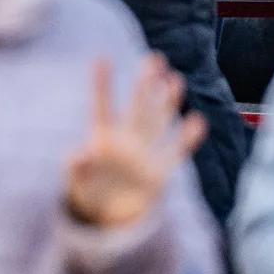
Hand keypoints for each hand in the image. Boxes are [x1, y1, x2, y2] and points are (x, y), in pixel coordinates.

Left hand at [63, 54, 204, 229]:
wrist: (107, 214)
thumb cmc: (87, 190)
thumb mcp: (76, 180)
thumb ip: (75, 167)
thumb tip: (76, 155)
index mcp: (101, 138)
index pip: (101, 107)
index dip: (101, 85)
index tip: (101, 58)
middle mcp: (125, 140)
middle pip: (137, 107)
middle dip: (145, 84)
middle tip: (154, 58)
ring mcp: (143, 153)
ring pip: (158, 122)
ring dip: (167, 103)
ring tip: (175, 79)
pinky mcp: (158, 171)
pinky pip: (174, 152)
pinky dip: (186, 139)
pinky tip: (198, 121)